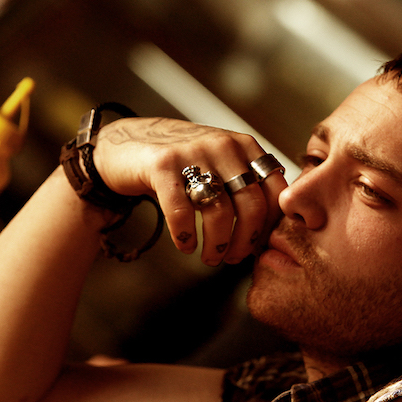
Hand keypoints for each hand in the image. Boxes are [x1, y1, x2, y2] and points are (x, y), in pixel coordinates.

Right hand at [93, 117, 286, 264]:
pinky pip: (181, 211)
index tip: (259, 247)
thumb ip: (245, 185)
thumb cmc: (180, 164)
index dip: (271, 225)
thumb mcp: (220, 163)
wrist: (126, 143)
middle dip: (246, 241)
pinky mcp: (162, 164)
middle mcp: (224, 145)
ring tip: (210, 258)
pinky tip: (185, 244)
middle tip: (233, 258)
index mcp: (245, 146)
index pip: (275, 191)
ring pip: (219, 212)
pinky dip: (185, 236)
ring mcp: (193, 153)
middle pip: (252, 205)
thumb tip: (269, 232)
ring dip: (216, 245)